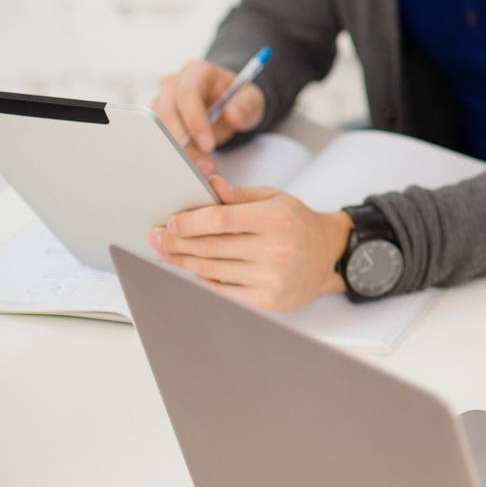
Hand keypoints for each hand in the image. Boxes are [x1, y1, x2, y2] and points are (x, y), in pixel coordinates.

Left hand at [148, 174, 350, 311]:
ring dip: (183, 262)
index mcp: (277, 219)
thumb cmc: (296, 223)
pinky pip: (222, 291)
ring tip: (167, 253)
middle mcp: (276, 250)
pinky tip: (192, 270)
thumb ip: (239, 195)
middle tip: (157, 238)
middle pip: (210, 247)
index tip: (170, 223)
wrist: (328, 255)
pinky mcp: (266, 301)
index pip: (220, 220)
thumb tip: (209, 185)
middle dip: (177, 242)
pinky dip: (203, 280)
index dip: (189, 222)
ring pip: (211, 270)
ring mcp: (271, 278)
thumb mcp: (275, 199)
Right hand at [151, 60, 265, 171]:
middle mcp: (174, 83)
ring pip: (161, 128)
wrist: (230, 105)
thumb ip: (245, 106)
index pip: (187, 92)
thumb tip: (232, 115)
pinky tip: (191, 165)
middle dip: (185, 142)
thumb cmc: (239, 98)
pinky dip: (175, 153)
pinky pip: (160, 137)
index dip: (194, 119)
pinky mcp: (160, 119)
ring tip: (201, 168)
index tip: (208, 145)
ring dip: (179, 151)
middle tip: (203, 165)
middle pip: (168, 111)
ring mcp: (164, 100)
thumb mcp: (252, 100)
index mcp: (197, 71)